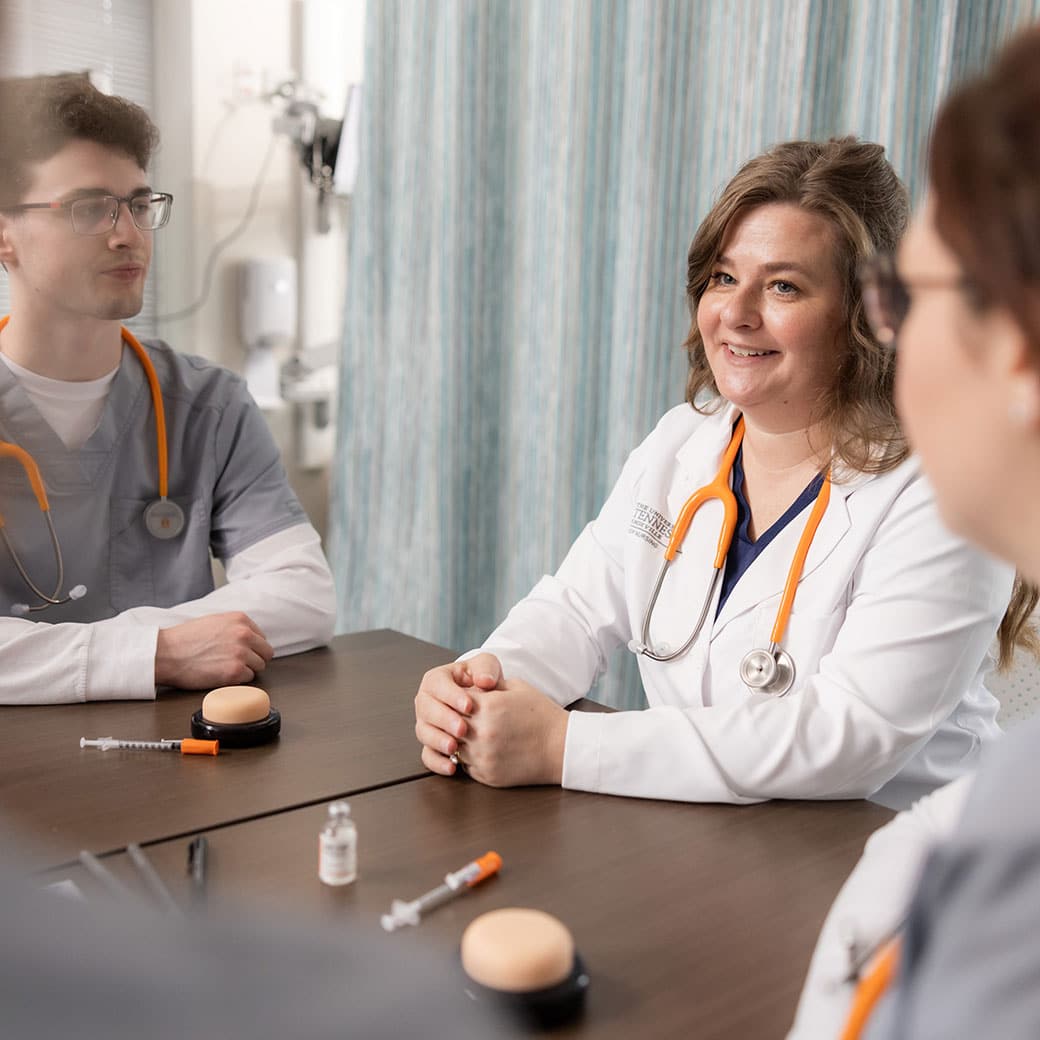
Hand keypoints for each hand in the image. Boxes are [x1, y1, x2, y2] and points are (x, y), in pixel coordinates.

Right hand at [154, 612, 273, 688]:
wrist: (166, 653)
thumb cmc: (185, 639)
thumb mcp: (215, 622)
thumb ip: (235, 627)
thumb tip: (252, 639)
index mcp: (240, 619)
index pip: (261, 637)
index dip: (252, 647)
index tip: (242, 652)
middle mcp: (244, 634)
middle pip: (265, 653)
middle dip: (254, 659)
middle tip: (237, 664)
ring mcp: (241, 653)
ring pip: (259, 666)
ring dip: (246, 670)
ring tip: (226, 668)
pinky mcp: (235, 671)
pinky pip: (248, 679)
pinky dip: (237, 680)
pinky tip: (222, 675)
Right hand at [415, 653, 503, 775]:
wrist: (487, 701)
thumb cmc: (484, 680)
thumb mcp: (487, 667)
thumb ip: (486, 668)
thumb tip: (484, 681)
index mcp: (436, 679)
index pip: (437, 685)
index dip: (451, 696)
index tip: (469, 706)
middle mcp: (426, 701)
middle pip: (426, 710)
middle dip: (444, 720)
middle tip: (463, 729)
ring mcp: (427, 723)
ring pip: (424, 733)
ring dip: (438, 741)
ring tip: (455, 748)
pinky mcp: (431, 743)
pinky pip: (427, 755)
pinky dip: (437, 762)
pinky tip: (452, 766)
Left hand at [460, 678, 567, 787]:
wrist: (561, 747)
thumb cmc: (541, 714)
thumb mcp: (516, 687)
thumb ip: (488, 685)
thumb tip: (468, 685)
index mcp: (487, 706)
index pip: (454, 700)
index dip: (458, 699)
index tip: (465, 700)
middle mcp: (480, 732)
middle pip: (450, 724)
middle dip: (455, 719)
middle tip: (464, 717)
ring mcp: (482, 756)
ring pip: (454, 746)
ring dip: (459, 740)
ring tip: (474, 734)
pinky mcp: (486, 776)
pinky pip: (465, 765)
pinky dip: (469, 758)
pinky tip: (483, 749)